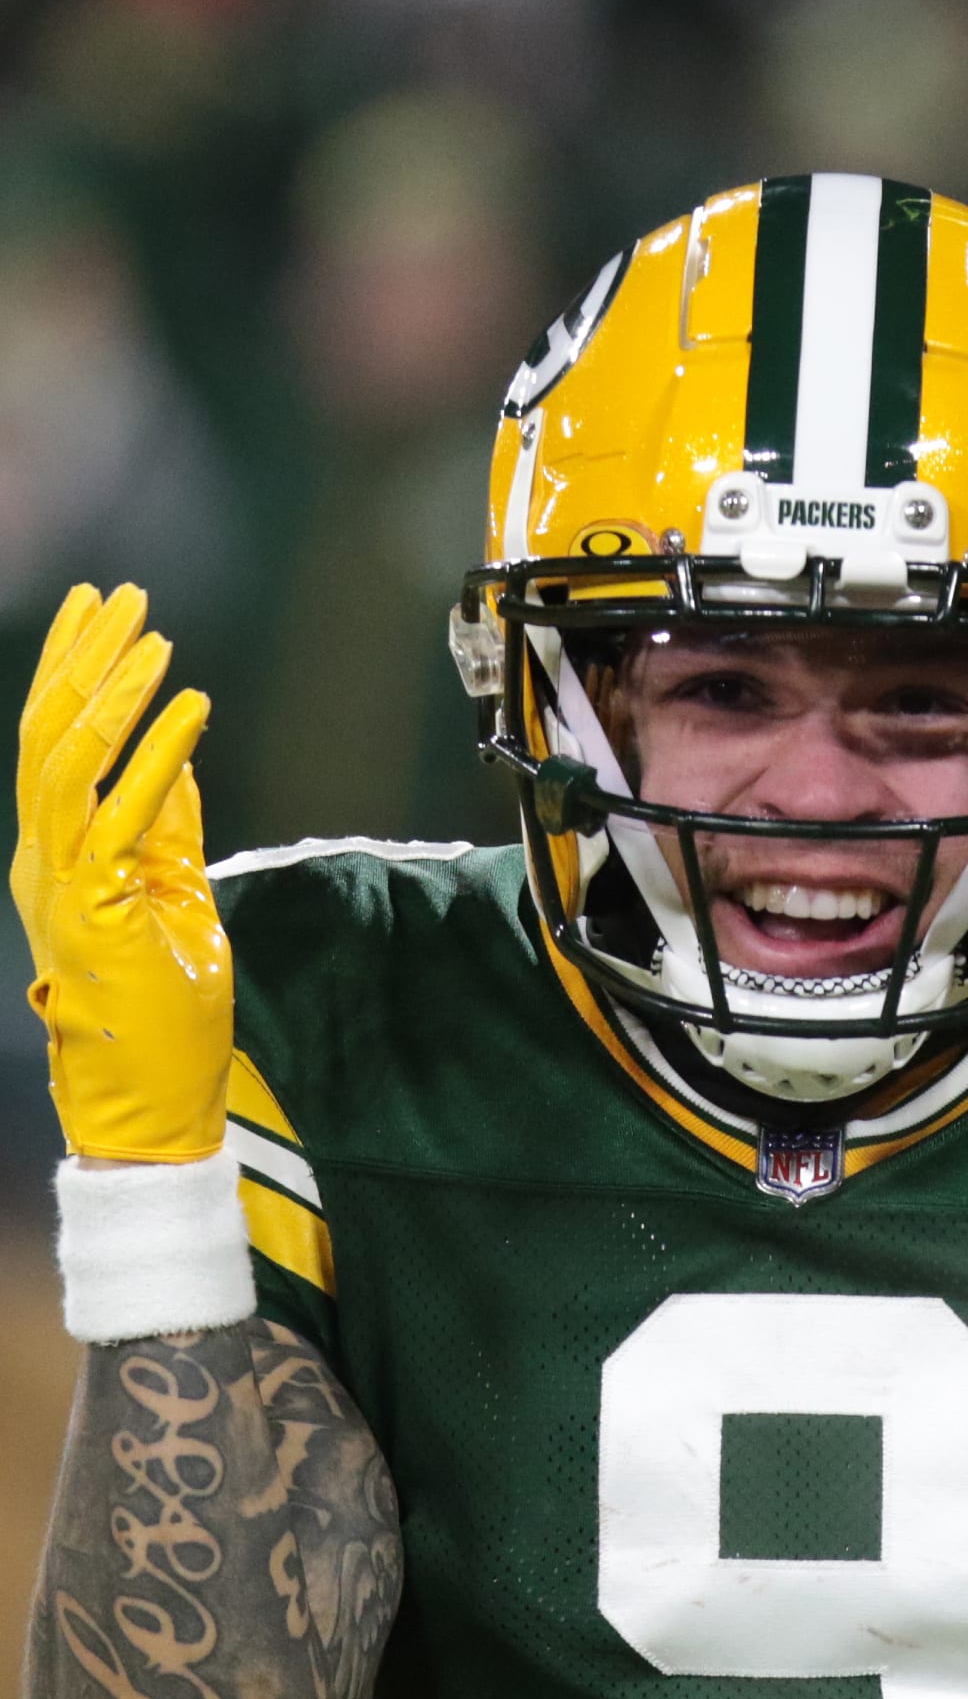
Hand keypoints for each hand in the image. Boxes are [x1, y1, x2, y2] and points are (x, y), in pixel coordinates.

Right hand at [11, 582, 231, 1161]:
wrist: (148, 1105)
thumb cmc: (161, 1014)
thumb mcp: (172, 895)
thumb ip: (167, 824)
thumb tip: (177, 753)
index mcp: (56, 854)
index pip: (53, 740)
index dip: (74, 667)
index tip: (103, 606)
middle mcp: (44, 859)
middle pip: (49, 732)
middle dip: (86, 655)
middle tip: (125, 593)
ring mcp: (62, 884)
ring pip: (67, 760)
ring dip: (114, 691)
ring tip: (155, 637)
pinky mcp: (95, 911)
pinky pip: (121, 816)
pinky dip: (157, 757)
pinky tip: (191, 709)